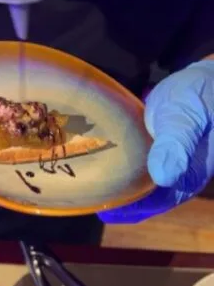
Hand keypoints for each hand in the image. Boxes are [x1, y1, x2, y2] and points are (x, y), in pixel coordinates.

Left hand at [100, 59, 213, 223]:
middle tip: (84, 196)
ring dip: (117, 185)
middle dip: (117, 199)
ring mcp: (170, 165)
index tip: (100, 207)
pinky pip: (139, 170)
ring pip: (140, 185)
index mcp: (189, 175)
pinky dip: (120, 170)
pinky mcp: (160, 153)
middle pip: (145, 198)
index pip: (156, 202)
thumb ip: (175, 144)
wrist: (206, 78)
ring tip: (86, 184)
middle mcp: (180, 176)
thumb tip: (163, 177)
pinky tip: (99, 165)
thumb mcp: (184, 116)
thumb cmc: (198, 95)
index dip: (129, 208)